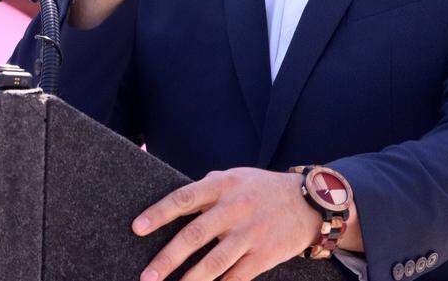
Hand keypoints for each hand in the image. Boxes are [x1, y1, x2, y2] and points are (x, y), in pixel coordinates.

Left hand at [131, 167, 321, 280]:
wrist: (310, 202)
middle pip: (195, 235)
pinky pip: (236, 277)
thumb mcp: (237, 176)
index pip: (185, 198)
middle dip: (167, 258)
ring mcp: (251, 233)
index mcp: (224, 185)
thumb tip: (179, 200)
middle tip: (147, 276)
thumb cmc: (264, 189)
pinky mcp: (264, 255)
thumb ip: (209, 186)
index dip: (159, 213)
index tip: (137, 228)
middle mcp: (236, 208)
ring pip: (214, 263)